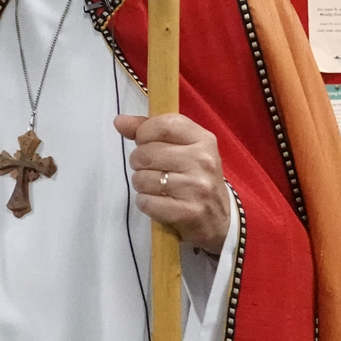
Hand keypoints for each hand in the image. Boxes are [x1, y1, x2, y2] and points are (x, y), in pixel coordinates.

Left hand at [112, 113, 229, 253]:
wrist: (220, 219)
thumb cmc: (194, 177)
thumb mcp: (181, 148)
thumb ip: (149, 131)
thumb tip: (120, 121)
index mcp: (203, 139)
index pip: (163, 125)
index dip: (144, 133)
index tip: (146, 143)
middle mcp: (203, 161)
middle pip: (146, 153)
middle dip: (138, 162)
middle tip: (151, 170)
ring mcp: (197, 188)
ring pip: (142, 179)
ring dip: (141, 184)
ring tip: (156, 187)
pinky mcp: (189, 212)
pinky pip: (146, 202)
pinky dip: (145, 203)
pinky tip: (158, 202)